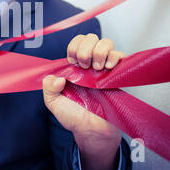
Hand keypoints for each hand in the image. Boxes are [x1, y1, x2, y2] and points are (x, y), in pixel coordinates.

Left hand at [42, 34, 124, 169]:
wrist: (92, 131)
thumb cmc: (74, 117)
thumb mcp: (53, 103)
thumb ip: (48, 88)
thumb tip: (56, 77)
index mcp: (75, 67)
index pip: (76, 42)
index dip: (73, 47)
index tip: (72, 62)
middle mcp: (90, 64)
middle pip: (91, 38)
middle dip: (85, 49)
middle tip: (84, 66)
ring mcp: (104, 68)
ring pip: (106, 43)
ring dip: (99, 51)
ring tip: (96, 68)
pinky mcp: (117, 75)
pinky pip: (120, 56)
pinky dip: (114, 57)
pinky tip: (107, 67)